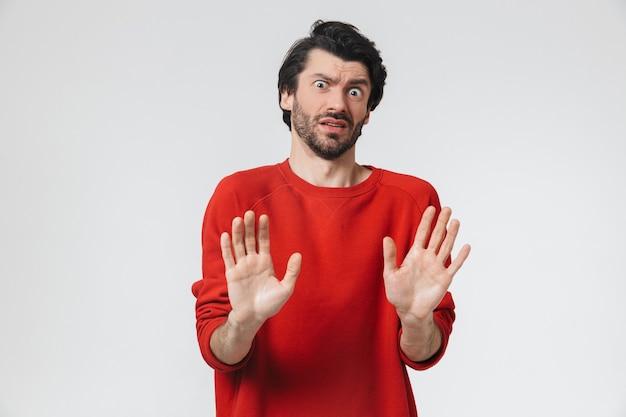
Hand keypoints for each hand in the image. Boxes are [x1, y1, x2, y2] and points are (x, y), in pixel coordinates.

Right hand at [221, 210, 301, 326]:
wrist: (254, 317)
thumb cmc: (271, 304)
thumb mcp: (286, 288)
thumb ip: (292, 271)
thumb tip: (298, 254)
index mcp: (265, 263)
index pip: (264, 241)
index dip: (263, 230)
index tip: (263, 217)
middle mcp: (253, 262)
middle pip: (250, 240)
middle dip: (250, 227)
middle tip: (249, 213)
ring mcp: (242, 267)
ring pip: (238, 246)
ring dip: (238, 233)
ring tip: (238, 220)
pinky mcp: (232, 274)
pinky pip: (228, 258)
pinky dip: (226, 247)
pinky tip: (226, 235)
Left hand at [383, 206, 470, 323]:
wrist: (409, 310)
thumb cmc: (397, 293)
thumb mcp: (390, 273)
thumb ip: (390, 256)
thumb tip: (386, 238)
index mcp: (414, 255)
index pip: (422, 233)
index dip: (426, 221)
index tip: (431, 208)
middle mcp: (427, 258)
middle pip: (436, 236)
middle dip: (442, 223)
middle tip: (448, 209)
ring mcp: (437, 267)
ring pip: (446, 247)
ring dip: (452, 235)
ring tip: (456, 221)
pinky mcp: (445, 278)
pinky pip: (455, 265)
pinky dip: (461, 256)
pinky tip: (466, 246)